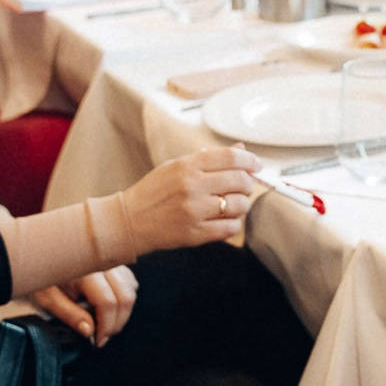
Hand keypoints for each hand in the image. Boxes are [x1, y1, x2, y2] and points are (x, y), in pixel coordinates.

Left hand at [35, 266, 137, 346]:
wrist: (41, 257)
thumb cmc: (43, 277)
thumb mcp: (49, 300)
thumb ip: (70, 315)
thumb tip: (89, 331)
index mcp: (85, 272)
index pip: (107, 302)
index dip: (106, 326)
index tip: (98, 341)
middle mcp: (102, 263)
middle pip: (125, 297)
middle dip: (117, 323)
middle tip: (103, 336)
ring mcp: (110, 261)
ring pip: (131, 290)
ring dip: (122, 311)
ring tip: (105, 323)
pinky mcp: (114, 262)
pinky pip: (129, 282)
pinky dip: (124, 298)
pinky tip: (108, 306)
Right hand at [118, 146, 261, 252]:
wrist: (129, 221)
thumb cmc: (153, 192)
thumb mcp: (176, 166)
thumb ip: (209, 159)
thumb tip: (241, 151)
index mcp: (187, 166)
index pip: (231, 158)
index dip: (250, 161)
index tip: (255, 165)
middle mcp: (192, 187)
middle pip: (241, 180)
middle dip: (248, 184)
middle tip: (244, 187)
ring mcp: (194, 211)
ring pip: (239, 205)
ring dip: (241, 205)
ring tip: (231, 204)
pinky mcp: (196, 234)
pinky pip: (231, 228)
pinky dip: (233, 223)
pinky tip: (223, 220)